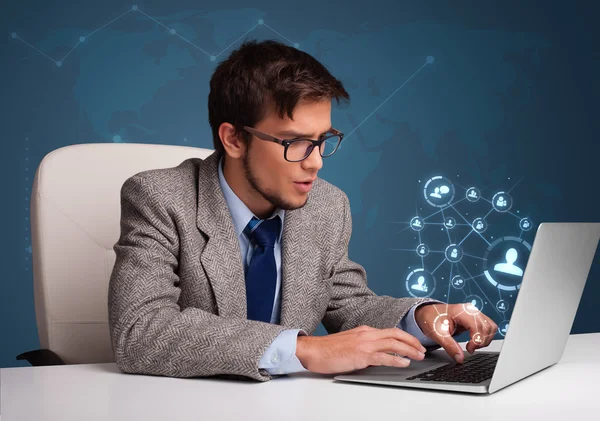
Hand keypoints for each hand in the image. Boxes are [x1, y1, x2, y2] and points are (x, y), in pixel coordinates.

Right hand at [295, 325, 426, 373]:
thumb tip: (377, 355)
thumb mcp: (350, 343)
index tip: (414, 344)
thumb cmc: (328, 349)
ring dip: (409, 350)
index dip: (405, 337)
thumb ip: (364, 346)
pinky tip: (404, 363)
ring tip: (418, 356)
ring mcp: (364, 343)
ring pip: (393, 343)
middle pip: (396, 334)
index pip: (390, 331)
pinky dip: (396, 359)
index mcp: (364, 330)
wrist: (313, 350)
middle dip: (412, 341)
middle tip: (422, 349)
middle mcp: (366, 334)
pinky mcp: (361, 355)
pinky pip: (383, 357)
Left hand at [414, 302, 498, 363]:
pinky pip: (488, 326)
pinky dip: (484, 336)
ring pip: (491, 327)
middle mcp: (471, 310)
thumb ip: (450, 347)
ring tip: (472, 345)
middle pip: (487, 327)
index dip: (477, 340)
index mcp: (462, 311)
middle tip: (469, 348)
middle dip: (481, 341)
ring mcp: (474, 312)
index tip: (469, 349)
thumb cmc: (431, 320)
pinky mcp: (475, 317)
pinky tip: (474, 340)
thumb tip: (460, 359)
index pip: (478, 326)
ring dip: (485, 339)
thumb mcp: (438, 334)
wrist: (428, 313)